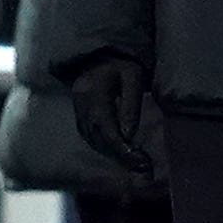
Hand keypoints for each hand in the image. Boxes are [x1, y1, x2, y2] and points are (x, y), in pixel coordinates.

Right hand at [70, 56, 152, 171]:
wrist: (98, 55)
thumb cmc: (120, 63)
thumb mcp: (133, 77)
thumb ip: (131, 105)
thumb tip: (129, 135)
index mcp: (94, 92)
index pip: (106, 127)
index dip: (122, 147)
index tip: (141, 160)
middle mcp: (81, 104)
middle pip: (98, 138)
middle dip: (121, 155)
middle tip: (144, 167)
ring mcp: (78, 110)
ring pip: (92, 140)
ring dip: (113, 154)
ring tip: (136, 163)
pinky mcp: (79, 115)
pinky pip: (90, 137)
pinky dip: (105, 147)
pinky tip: (120, 152)